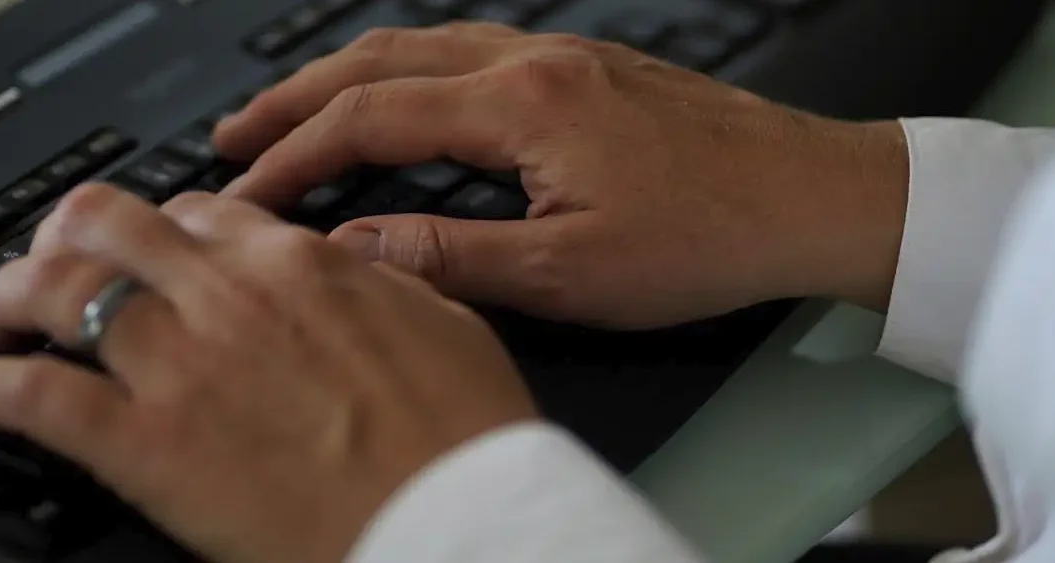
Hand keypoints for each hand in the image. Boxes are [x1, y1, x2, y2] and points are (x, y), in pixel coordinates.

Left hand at [0, 185, 538, 562]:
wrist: (458, 519)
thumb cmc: (464, 438)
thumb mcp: (443, 321)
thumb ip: (377, 282)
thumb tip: (350, 266)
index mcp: (299, 264)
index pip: (198, 210)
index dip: (160, 229)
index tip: (149, 252)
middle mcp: (226, 295)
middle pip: (105, 225)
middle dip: (65, 239)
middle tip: (53, 269)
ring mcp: (179, 366)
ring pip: (54, 290)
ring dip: (12, 299)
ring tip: (0, 325)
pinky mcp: (145, 445)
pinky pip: (36, 397)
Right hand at [215, 23, 911, 327]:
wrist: (818, 197)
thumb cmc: (714, 236)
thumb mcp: (573, 274)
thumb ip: (454, 259)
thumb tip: (357, 251)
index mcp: (525, 105)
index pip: (370, 120)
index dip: (294, 158)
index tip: (243, 193)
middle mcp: (537, 61)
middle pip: (382, 61)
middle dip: (297, 99)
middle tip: (236, 136)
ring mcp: (566, 56)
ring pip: (425, 46)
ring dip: (349, 78)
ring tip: (298, 114)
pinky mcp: (591, 68)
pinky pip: (470, 50)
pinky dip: (410, 73)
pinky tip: (407, 98)